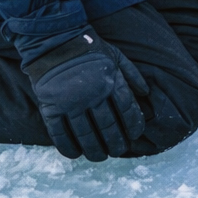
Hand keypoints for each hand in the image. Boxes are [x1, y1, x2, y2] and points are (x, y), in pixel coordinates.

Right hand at [24, 30, 148, 160]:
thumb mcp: (116, 56)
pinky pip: (60, 133)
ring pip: (86, 134)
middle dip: (116, 142)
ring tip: (100, 157)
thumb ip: (132, 75)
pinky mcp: (51, 107)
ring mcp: (70, 103)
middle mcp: (92, 95)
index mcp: (110, 82)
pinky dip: (68, 146)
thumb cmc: (89, 49)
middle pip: (108, 126)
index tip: (135, 135)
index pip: (127, 110)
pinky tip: (75, 155)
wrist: (55, 41)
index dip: (133, 125)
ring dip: (94, 149)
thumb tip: (146, 94)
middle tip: (119, 151)